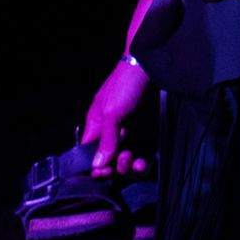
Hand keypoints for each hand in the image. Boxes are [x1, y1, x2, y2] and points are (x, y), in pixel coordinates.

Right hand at [81, 58, 153, 178]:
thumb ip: (106, 139)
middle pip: (108, 158)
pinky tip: (144, 160)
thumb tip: (96, 165)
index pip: (89, 152)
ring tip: (137, 161)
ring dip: (129, 164)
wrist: (150, 66)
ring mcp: (126, 129)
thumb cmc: (126, 84)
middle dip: (116, 165)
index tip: (106, 173)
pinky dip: (140, 159)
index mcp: (96, 123)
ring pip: (124, 156)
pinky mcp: (142, 129)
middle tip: (125, 160)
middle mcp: (109, 128)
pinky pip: (138, 151)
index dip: (96, 165)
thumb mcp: (112, 112)